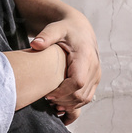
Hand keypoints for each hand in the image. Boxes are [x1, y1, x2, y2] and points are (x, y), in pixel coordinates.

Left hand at [29, 10, 100, 124]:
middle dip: (63, 101)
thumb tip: (35, 44)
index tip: (47, 94)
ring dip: (69, 104)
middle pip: (81, 94)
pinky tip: (60, 102)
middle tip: (47, 100)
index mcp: (85, 56)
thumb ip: (45, 36)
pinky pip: (87, 97)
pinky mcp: (95, 79)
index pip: (77, 82)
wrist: (79, 27)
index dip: (62, 92)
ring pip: (85, 99)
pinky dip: (75, 103)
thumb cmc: (65, 28)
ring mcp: (96, 74)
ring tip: (52, 103)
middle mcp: (94, 67)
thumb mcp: (55, 29)